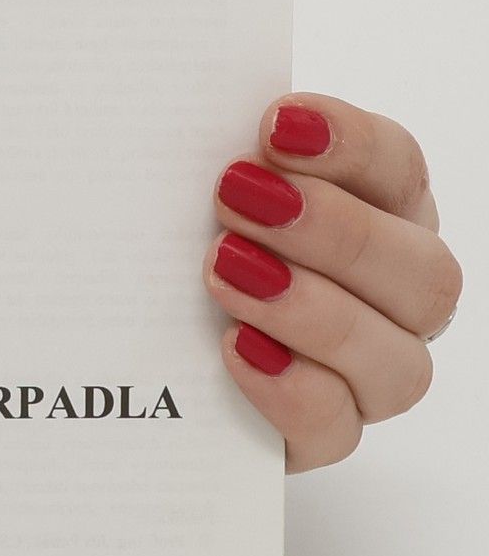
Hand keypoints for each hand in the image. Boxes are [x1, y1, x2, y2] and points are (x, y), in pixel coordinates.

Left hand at [206, 94, 459, 472]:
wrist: (131, 367)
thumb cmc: (172, 257)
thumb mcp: (186, 199)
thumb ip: (218, 160)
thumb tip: (187, 118)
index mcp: (379, 218)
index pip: (400, 171)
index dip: (351, 145)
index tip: (276, 123)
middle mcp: (393, 300)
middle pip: (423, 273)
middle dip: (334, 232)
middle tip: (236, 200)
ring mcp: (366, 376)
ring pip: (398, 362)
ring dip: (313, 311)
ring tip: (225, 273)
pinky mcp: (319, 437)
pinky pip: (336, 429)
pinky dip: (290, 388)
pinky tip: (235, 350)